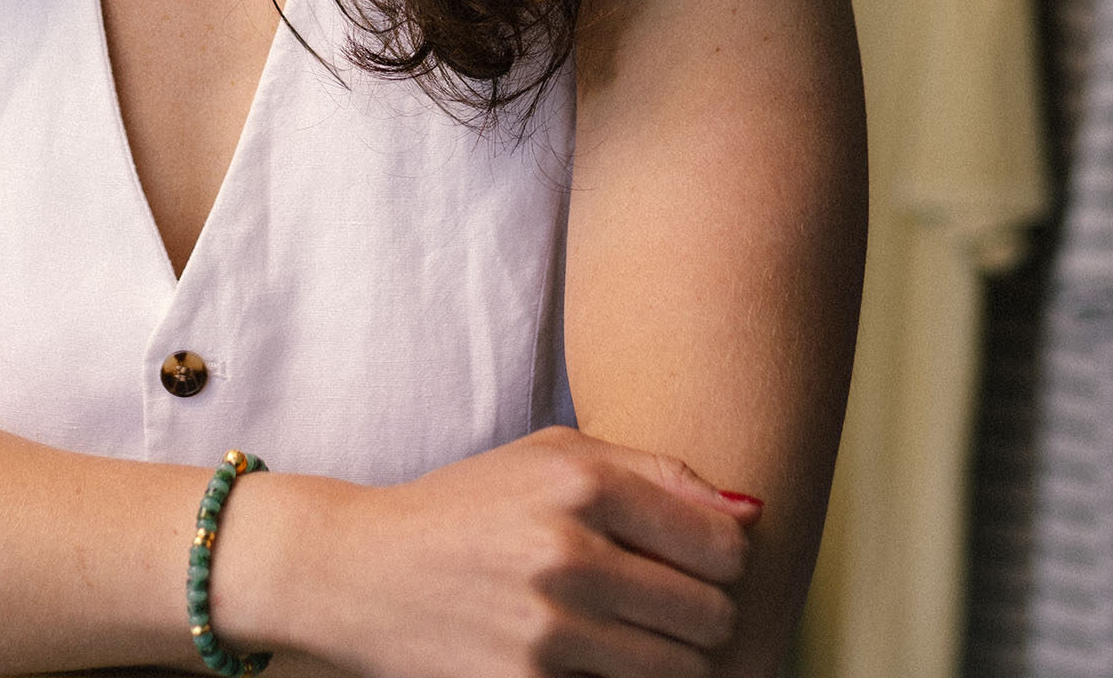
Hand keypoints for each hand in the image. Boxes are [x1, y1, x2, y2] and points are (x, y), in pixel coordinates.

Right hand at [296, 427, 757, 677]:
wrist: (361, 571)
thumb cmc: (467, 506)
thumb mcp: (549, 457)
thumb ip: (653, 473)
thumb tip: (750, 514)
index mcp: (580, 483)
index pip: (722, 545)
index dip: (722, 559)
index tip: (695, 560)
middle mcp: (569, 554)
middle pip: (711, 616)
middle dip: (701, 616)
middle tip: (661, 603)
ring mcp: (549, 631)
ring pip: (680, 673)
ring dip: (667, 659)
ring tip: (626, 633)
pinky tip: (585, 657)